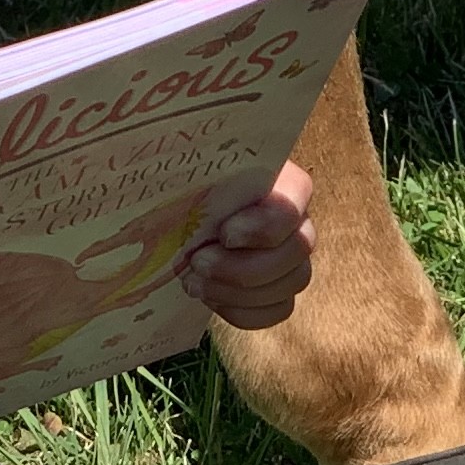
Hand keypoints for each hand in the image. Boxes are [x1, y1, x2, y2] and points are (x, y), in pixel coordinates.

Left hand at [180, 166, 314, 330]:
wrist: (191, 218)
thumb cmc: (194, 186)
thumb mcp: (196, 172)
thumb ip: (194, 165)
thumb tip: (166, 154)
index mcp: (284, 183)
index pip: (291, 205)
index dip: (262, 226)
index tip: (223, 234)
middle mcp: (298, 221)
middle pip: (296, 251)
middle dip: (243, 266)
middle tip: (197, 263)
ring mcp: (294, 259)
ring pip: (290, 284)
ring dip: (237, 291)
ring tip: (193, 282)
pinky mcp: (282, 290)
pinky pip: (277, 310)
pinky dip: (241, 311)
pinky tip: (210, 296)